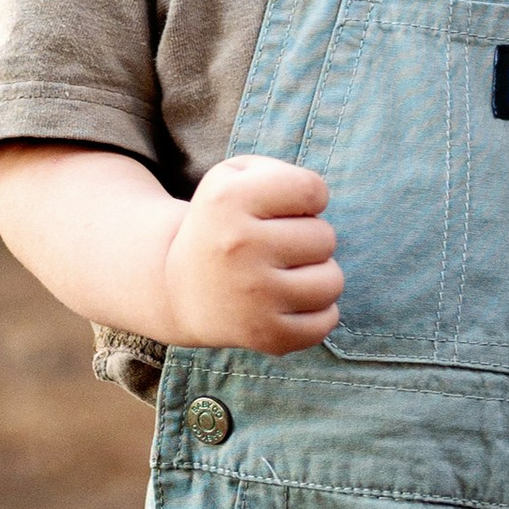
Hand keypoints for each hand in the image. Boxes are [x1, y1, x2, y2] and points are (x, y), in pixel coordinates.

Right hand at [163, 154, 341, 356]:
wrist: (176, 288)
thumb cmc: (221, 224)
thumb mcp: (231, 179)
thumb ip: (278, 173)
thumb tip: (318, 202)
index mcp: (228, 200)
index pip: (312, 190)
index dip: (308, 198)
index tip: (285, 210)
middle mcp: (239, 246)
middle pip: (326, 237)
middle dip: (309, 239)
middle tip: (278, 247)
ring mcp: (253, 295)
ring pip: (332, 281)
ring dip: (318, 276)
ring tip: (287, 274)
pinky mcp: (265, 335)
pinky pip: (325, 322)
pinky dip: (318, 313)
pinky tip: (290, 303)